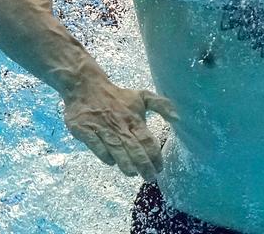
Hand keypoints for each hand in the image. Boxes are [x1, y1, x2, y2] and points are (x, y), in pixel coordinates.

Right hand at [63, 81, 178, 180]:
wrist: (85, 86)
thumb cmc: (117, 96)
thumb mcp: (142, 97)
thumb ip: (161, 105)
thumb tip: (179, 118)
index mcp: (134, 119)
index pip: (147, 140)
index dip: (155, 156)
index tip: (160, 168)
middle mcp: (119, 124)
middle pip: (133, 148)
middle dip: (143, 164)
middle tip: (150, 177)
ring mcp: (101, 128)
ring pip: (116, 149)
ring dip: (125, 163)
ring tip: (133, 173)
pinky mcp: (84, 129)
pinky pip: (96, 145)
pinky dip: (104, 154)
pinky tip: (111, 162)